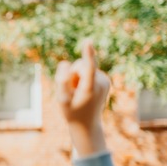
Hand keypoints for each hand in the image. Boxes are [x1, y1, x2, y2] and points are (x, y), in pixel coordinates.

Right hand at [55, 41, 109, 155]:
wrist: (87, 123)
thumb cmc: (72, 112)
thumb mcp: (62, 99)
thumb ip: (61, 82)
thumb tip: (64, 62)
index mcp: (90, 88)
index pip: (88, 68)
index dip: (88, 55)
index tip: (88, 42)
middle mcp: (101, 82)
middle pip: (80, 66)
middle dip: (73, 74)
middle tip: (73, 91)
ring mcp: (105, 80)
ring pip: (84, 68)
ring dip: (77, 78)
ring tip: (79, 93)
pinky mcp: (105, 79)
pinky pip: (89, 70)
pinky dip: (83, 79)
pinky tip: (84, 91)